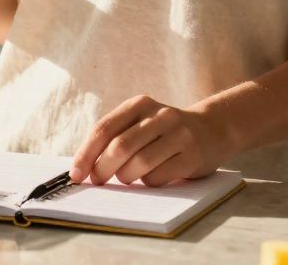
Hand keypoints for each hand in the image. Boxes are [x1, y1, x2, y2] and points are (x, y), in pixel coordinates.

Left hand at [69, 95, 234, 187]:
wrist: (212, 129)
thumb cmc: (163, 132)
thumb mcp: (140, 122)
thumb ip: (114, 137)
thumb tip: (83, 168)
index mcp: (139, 104)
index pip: (104, 129)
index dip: (86, 154)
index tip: (76, 175)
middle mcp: (160, 116)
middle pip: (120, 146)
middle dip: (103, 169)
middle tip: (98, 180)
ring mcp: (179, 134)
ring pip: (139, 163)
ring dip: (126, 177)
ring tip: (127, 177)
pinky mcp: (192, 155)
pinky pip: (159, 176)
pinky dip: (148, 182)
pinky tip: (151, 177)